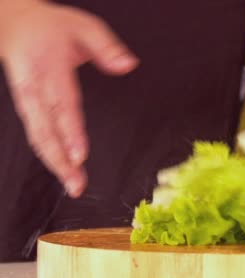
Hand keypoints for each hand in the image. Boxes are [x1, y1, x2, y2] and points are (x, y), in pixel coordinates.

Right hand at [0, 1, 137, 196]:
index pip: (62, 104)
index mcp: (49, 67)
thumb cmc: (52, 27)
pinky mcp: (26, 107)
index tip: (79, 155)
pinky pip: (35, 134)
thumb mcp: (84, 26)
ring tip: (73, 185)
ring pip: (38, 136)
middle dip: (60, 159)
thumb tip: (128, 64)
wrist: (14, 23)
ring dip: (54, 163)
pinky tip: (62, 171)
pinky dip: (48, 155)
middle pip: (45, 129)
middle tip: (76, 183)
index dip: (70, 132)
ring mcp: (27, 99)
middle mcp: (35, 87)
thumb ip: (107, 47)